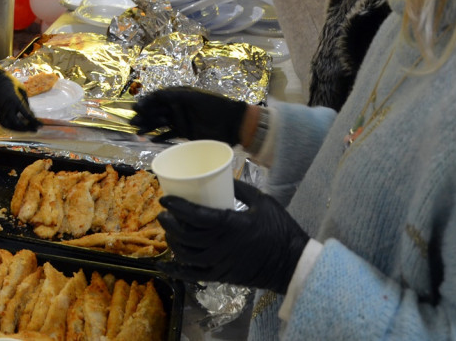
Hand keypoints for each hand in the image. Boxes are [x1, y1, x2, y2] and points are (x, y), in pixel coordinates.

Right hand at [0, 57, 39, 131]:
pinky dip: (11, 127)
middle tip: (35, 130)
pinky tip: (18, 127)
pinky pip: (4, 124)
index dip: (34, 122)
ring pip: (10, 126)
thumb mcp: (21, 89)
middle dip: (28, 128)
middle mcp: (7, 108)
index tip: (41, 125)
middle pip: (18, 124)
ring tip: (27, 130)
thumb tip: (30, 112)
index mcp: (15, 101)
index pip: (27, 116)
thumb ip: (26, 101)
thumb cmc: (10, 83)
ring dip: (19, 130)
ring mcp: (0, 111)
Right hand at [132, 86, 245, 143]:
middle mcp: (178, 108)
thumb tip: (155, 94)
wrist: (232, 123)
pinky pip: (169, 135)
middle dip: (144, 116)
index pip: (158, 98)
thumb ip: (175, 95)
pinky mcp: (185, 133)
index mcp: (179, 96)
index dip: (146, 102)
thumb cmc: (214, 106)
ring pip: (160, 124)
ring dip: (149, 127)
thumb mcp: (194, 97)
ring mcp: (181, 121)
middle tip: (132, 122)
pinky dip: (160, 138)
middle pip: (156, 112)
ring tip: (138, 132)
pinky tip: (151, 140)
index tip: (137, 107)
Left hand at [158, 180, 308, 293]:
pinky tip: (163, 265)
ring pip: (185, 254)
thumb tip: (221, 179)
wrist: (293, 264)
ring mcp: (219, 263)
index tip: (165, 199)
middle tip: (164, 213)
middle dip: (169, 223)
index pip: (194, 215)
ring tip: (168, 232)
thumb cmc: (280, 230)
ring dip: (172, 242)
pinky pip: (192, 275)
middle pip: (185, 234)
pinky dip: (175, 271)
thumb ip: (241, 189)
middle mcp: (220, 245)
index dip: (176, 206)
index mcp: (230, 225)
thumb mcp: (263, 201)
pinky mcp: (220, 277)